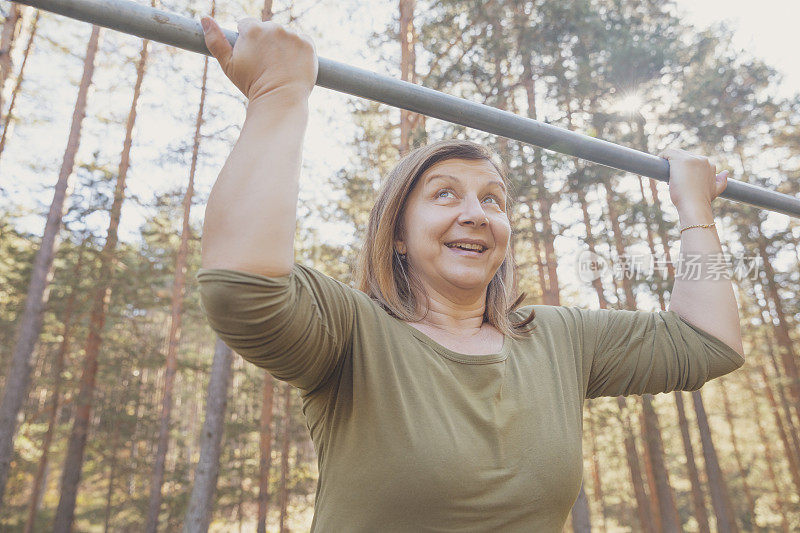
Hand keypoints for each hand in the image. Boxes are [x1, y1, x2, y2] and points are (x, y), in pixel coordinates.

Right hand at [201, 16, 317, 100]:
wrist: (280, 101)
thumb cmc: (252, 85)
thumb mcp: (228, 65)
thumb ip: (215, 40)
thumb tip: (204, 18)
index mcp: (252, 29)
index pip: (247, 24)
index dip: (247, 41)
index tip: (252, 56)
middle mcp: (274, 28)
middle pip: (268, 30)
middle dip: (266, 43)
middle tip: (266, 64)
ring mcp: (293, 35)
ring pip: (285, 36)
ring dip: (283, 46)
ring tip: (280, 67)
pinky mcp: (308, 44)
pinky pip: (303, 42)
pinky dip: (299, 51)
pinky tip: (293, 65)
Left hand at [658, 148, 728, 212]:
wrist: (694, 205)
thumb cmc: (702, 200)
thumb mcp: (716, 190)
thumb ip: (721, 181)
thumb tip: (725, 172)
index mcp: (710, 165)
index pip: (694, 161)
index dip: (685, 169)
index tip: (680, 179)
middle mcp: (702, 159)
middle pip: (684, 156)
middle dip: (677, 166)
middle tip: (672, 180)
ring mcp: (691, 159)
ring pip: (676, 154)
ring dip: (670, 162)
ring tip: (666, 175)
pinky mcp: (679, 160)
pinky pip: (668, 152)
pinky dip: (662, 156)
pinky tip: (659, 163)